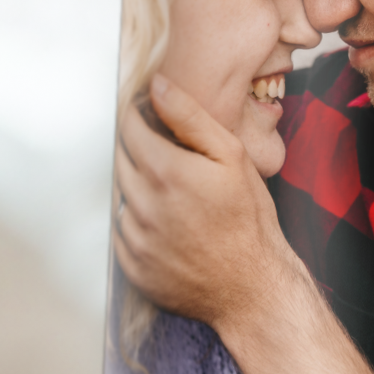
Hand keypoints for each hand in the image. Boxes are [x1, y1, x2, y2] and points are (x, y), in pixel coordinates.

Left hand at [114, 74, 296, 339]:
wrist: (252, 288)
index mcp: (165, 171)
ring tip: (175, 193)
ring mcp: (134, 238)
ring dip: (138, 185)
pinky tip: (169, 223)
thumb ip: (190, 117)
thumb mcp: (232, 157)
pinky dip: (138, 221)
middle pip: (120, 159)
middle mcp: (142, 204)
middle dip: (138, 148)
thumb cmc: (249, 220)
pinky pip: (122, 231)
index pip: (129, 128)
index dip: (138, 116)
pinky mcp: (132, 265)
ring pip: (121, 194)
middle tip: (168, 153)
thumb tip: (157, 85)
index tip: (149, 114)